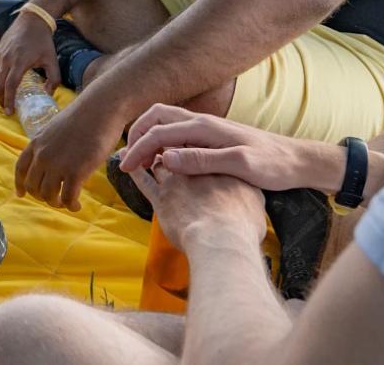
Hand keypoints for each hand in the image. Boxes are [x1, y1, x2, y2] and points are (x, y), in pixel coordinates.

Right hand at [0, 12, 59, 111]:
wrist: (32, 20)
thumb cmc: (43, 40)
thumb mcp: (52, 59)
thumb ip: (54, 78)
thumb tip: (49, 93)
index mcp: (20, 62)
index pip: (10, 86)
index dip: (8, 101)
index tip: (10, 112)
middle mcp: (6, 59)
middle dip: (0, 99)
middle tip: (6, 109)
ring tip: (1, 99)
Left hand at [14, 97, 125, 209]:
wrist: (100, 109)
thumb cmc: (84, 116)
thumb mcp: (56, 129)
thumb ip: (49, 145)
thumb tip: (52, 160)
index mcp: (36, 143)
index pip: (20, 168)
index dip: (20, 184)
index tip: (21, 194)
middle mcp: (43, 155)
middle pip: (33, 186)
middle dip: (42, 197)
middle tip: (56, 199)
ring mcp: (58, 164)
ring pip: (48, 196)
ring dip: (57, 203)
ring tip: (68, 203)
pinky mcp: (76, 172)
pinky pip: (67, 198)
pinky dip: (71, 206)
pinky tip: (77, 205)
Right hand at [120, 103, 337, 192]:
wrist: (297, 161)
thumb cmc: (273, 165)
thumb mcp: (239, 165)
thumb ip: (201, 160)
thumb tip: (164, 157)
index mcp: (204, 127)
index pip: (158, 132)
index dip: (137, 149)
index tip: (125, 169)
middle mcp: (202, 122)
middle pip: (156, 116)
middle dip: (136, 135)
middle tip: (127, 160)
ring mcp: (206, 128)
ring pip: (165, 122)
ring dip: (147, 137)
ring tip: (139, 161)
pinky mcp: (211, 136)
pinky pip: (176, 132)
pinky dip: (161, 142)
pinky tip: (162, 161)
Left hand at [129, 155, 265, 253]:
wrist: (221, 240)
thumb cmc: (241, 225)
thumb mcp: (256, 203)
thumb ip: (250, 193)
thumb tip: (251, 194)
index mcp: (221, 166)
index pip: (205, 149)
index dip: (198, 147)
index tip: (194, 148)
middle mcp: (196, 169)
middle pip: (180, 148)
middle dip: (173, 145)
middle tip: (167, 144)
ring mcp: (176, 181)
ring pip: (159, 161)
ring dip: (152, 155)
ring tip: (147, 152)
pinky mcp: (160, 198)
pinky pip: (143, 180)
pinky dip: (135, 169)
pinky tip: (128, 162)